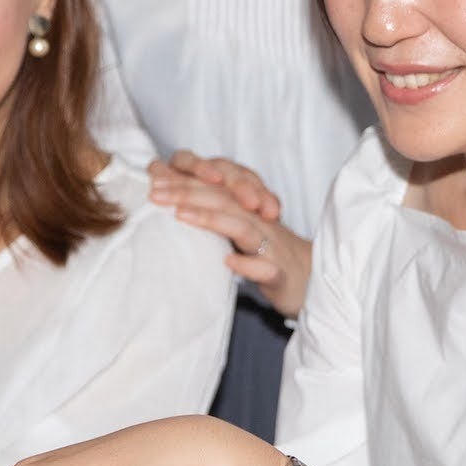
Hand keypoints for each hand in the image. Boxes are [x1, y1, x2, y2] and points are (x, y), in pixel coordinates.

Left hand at [150, 151, 311, 317]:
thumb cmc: (268, 258)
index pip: (215, 188)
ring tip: (181, 216)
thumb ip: (212, 219)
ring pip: (243, 227)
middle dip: (187, 193)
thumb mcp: (238, 235)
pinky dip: (249, 265)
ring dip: (212, 220)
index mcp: (246, 211)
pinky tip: (229, 263)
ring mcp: (272, 248)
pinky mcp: (281, 275)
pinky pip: (267, 268)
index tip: (152, 182)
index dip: (185, 181)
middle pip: (223, 200)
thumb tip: (173, 207)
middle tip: (154, 193)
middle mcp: (259, 223)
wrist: (313, 283)